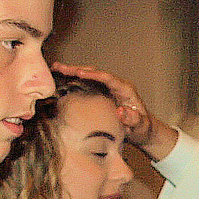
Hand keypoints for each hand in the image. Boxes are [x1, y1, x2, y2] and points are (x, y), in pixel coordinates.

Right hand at [51, 62, 177, 158]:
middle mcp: (116, 85)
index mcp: (125, 90)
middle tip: (58, 67)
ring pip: (89, 76)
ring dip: (72, 72)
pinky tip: (61, 79)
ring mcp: (108, 88)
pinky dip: (75, 80)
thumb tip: (122, 112)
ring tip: (55, 69)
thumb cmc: (142, 129)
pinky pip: (87, 84)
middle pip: (95, 73)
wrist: (143, 130)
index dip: (93, 75)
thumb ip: (134, 120)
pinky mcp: (103, 93)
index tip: (78, 73)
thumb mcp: (141, 127)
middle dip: (77, 69)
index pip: (108, 78)